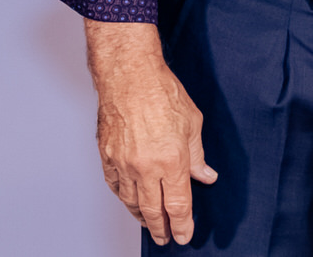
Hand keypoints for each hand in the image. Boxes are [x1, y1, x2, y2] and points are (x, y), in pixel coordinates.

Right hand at [85, 21, 217, 244]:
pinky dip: (124, 198)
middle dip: (162, 229)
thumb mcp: (192, 123)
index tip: (184, 236)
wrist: (129, 75)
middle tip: (166, 238)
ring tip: (150, 223)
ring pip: (132, 202)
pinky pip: (115, 186)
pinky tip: (130, 201)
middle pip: (154, 211)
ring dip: (142, 217)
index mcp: (171, 161)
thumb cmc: (162, 92)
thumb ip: (198, 155)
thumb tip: (205, 176)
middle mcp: (146, 168)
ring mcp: (124, 164)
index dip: (183, 225)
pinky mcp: (107, 157)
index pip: (179, 205)